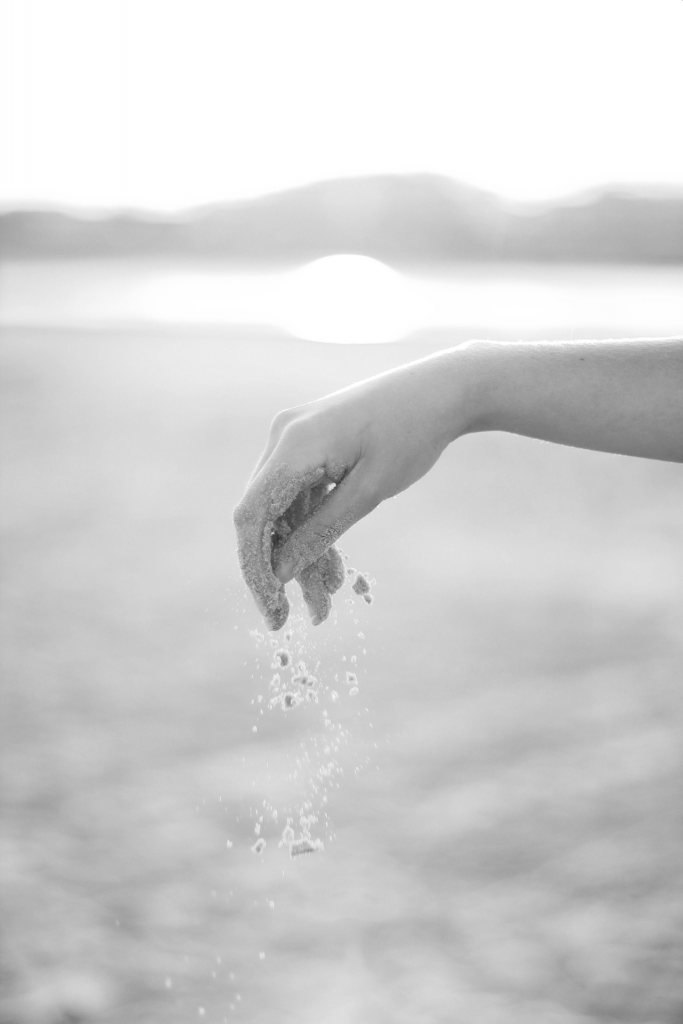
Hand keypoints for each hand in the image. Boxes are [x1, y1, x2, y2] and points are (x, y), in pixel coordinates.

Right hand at [233, 345, 474, 627]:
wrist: (442, 389)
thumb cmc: (411, 435)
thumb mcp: (370, 492)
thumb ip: (321, 531)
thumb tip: (281, 573)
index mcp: (292, 445)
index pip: (251, 516)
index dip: (255, 567)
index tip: (271, 610)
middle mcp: (282, 438)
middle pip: (264, 517)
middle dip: (283, 569)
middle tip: (312, 615)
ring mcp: (293, 439)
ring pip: (284, 512)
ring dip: (303, 555)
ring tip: (330, 597)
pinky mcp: (309, 445)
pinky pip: (299, 496)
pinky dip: (313, 530)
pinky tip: (333, 567)